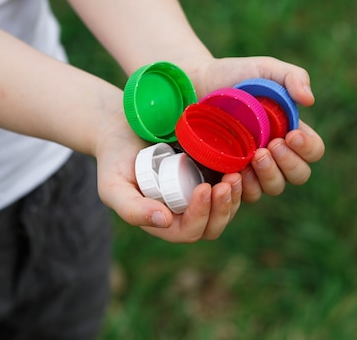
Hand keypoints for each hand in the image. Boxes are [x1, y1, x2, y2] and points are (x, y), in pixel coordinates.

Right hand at [94, 117, 243, 242]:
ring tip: (236, 173)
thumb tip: (165, 222)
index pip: (189, 231)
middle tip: (229, 181)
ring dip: (235, 196)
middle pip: (213, 226)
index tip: (204, 189)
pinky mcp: (209, 175)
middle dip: (224, 208)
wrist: (122, 126)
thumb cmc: (114, 157)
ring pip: (226, 209)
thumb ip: (132, 209)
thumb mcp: (113, 185)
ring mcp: (198, 194)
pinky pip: (231, 187)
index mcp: (163, 222)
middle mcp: (184, 213)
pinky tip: (243, 164)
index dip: (201, 215)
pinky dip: (240, 181)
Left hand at [176, 55, 324, 200]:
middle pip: (299, 175)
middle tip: (270, 145)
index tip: (291, 134)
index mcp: (290, 131)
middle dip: (288, 163)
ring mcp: (253, 168)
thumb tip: (309, 100)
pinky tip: (236, 171)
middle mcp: (276, 154)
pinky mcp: (231, 176)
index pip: (313, 151)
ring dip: (269, 175)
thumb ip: (292, 77)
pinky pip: (246, 194)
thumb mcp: (265, 69)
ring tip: (254, 155)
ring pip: (274, 187)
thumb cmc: (234, 76)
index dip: (307, 148)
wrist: (197, 84)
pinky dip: (245, 186)